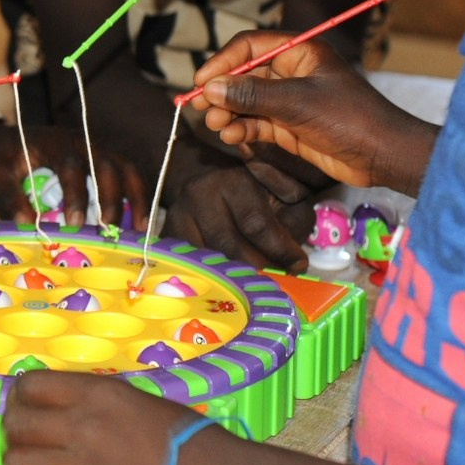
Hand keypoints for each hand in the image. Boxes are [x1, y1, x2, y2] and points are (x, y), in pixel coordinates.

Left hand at [0, 122, 147, 227]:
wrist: (2, 139)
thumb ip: (9, 197)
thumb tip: (28, 226)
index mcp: (53, 142)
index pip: (72, 166)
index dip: (77, 195)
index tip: (76, 224)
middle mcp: (80, 140)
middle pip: (107, 165)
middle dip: (111, 199)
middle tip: (109, 231)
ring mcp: (95, 147)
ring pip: (126, 167)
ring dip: (136, 196)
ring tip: (141, 228)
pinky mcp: (103, 157)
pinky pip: (128, 173)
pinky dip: (137, 195)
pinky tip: (140, 221)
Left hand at [4, 372, 227, 464]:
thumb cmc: (191, 439)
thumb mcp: (141, 402)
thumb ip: (102, 403)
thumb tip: (75, 406)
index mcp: (97, 394)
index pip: (31, 385)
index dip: (20, 397)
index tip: (24, 406)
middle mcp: (82, 425)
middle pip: (17, 422)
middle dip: (13, 431)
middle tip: (22, 441)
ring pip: (17, 462)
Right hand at [161, 162, 315, 272]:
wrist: (204, 181)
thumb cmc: (251, 192)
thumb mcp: (281, 193)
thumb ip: (295, 217)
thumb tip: (297, 260)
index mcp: (234, 181)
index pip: (256, 223)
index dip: (279, 250)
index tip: (297, 266)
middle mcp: (201, 193)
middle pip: (230, 246)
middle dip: (257, 270)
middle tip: (275, 280)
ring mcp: (178, 214)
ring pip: (207, 259)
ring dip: (234, 278)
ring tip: (252, 283)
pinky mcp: (167, 232)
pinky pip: (188, 265)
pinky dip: (209, 278)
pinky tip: (225, 282)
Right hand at [192, 31, 437, 195]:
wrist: (383, 156)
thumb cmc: (349, 118)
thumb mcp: (297, 102)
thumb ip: (252, 94)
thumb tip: (210, 87)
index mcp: (299, 52)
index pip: (249, 46)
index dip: (222, 61)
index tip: (201, 81)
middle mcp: (290, 72)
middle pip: (242, 74)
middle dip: (221, 91)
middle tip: (200, 107)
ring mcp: (288, 100)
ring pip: (245, 101)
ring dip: (227, 112)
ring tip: (217, 126)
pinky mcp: (287, 126)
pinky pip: (254, 122)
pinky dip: (240, 128)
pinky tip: (232, 136)